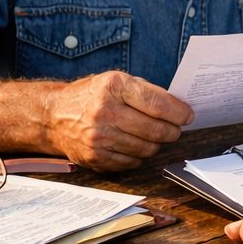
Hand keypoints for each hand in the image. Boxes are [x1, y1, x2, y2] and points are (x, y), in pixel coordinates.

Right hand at [43, 71, 193, 170]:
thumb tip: (178, 108)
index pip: (157, 104)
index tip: (188, 115)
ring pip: (146, 149)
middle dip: (173, 131)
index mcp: (114, 87)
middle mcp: (105, 112)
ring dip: (157, 144)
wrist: (54, 115)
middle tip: (176, 129)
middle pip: (154, 130)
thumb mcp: (117, 81)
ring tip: (156, 136)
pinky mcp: (96, 157)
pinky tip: (137, 145)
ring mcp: (99, 138)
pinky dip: (140, 155)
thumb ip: (146, 92)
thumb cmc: (92, 95)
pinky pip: (132, 162)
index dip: (178, 112)